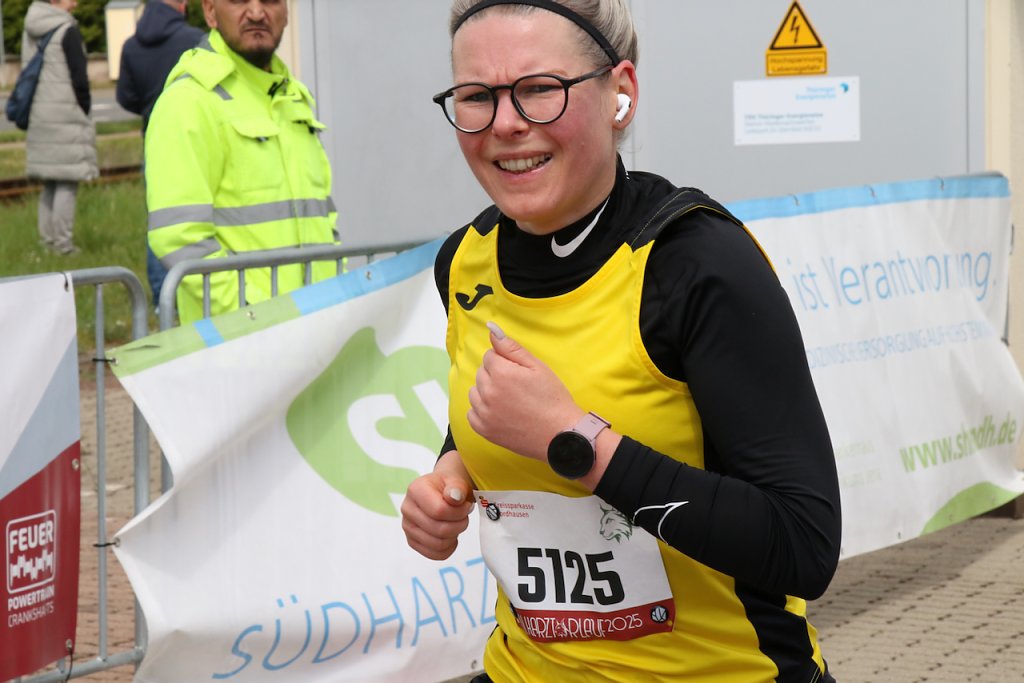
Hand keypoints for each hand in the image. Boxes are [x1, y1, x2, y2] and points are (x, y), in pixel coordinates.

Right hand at [401, 451, 474, 559]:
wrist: (443, 492)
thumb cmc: (450, 486)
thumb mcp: (456, 480)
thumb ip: (457, 487)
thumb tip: (455, 497)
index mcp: (416, 490)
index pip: (439, 511)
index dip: (459, 512)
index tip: (466, 506)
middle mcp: (407, 509)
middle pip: (440, 530)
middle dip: (460, 524)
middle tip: (464, 516)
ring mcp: (408, 527)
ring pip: (438, 544)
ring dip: (455, 535)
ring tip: (457, 523)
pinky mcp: (412, 541)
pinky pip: (435, 554)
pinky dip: (449, 548)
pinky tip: (452, 535)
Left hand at [467, 322, 582, 460]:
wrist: (560, 435)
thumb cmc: (552, 399)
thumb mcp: (537, 366)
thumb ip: (510, 347)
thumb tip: (491, 328)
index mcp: (501, 373)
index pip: (490, 356)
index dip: (506, 362)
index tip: (520, 373)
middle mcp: (488, 392)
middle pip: (481, 373)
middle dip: (496, 375)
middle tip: (518, 387)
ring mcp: (484, 413)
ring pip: (475, 392)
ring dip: (487, 392)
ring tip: (510, 400)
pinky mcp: (484, 430)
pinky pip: (472, 413)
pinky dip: (482, 411)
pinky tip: (501, 413)